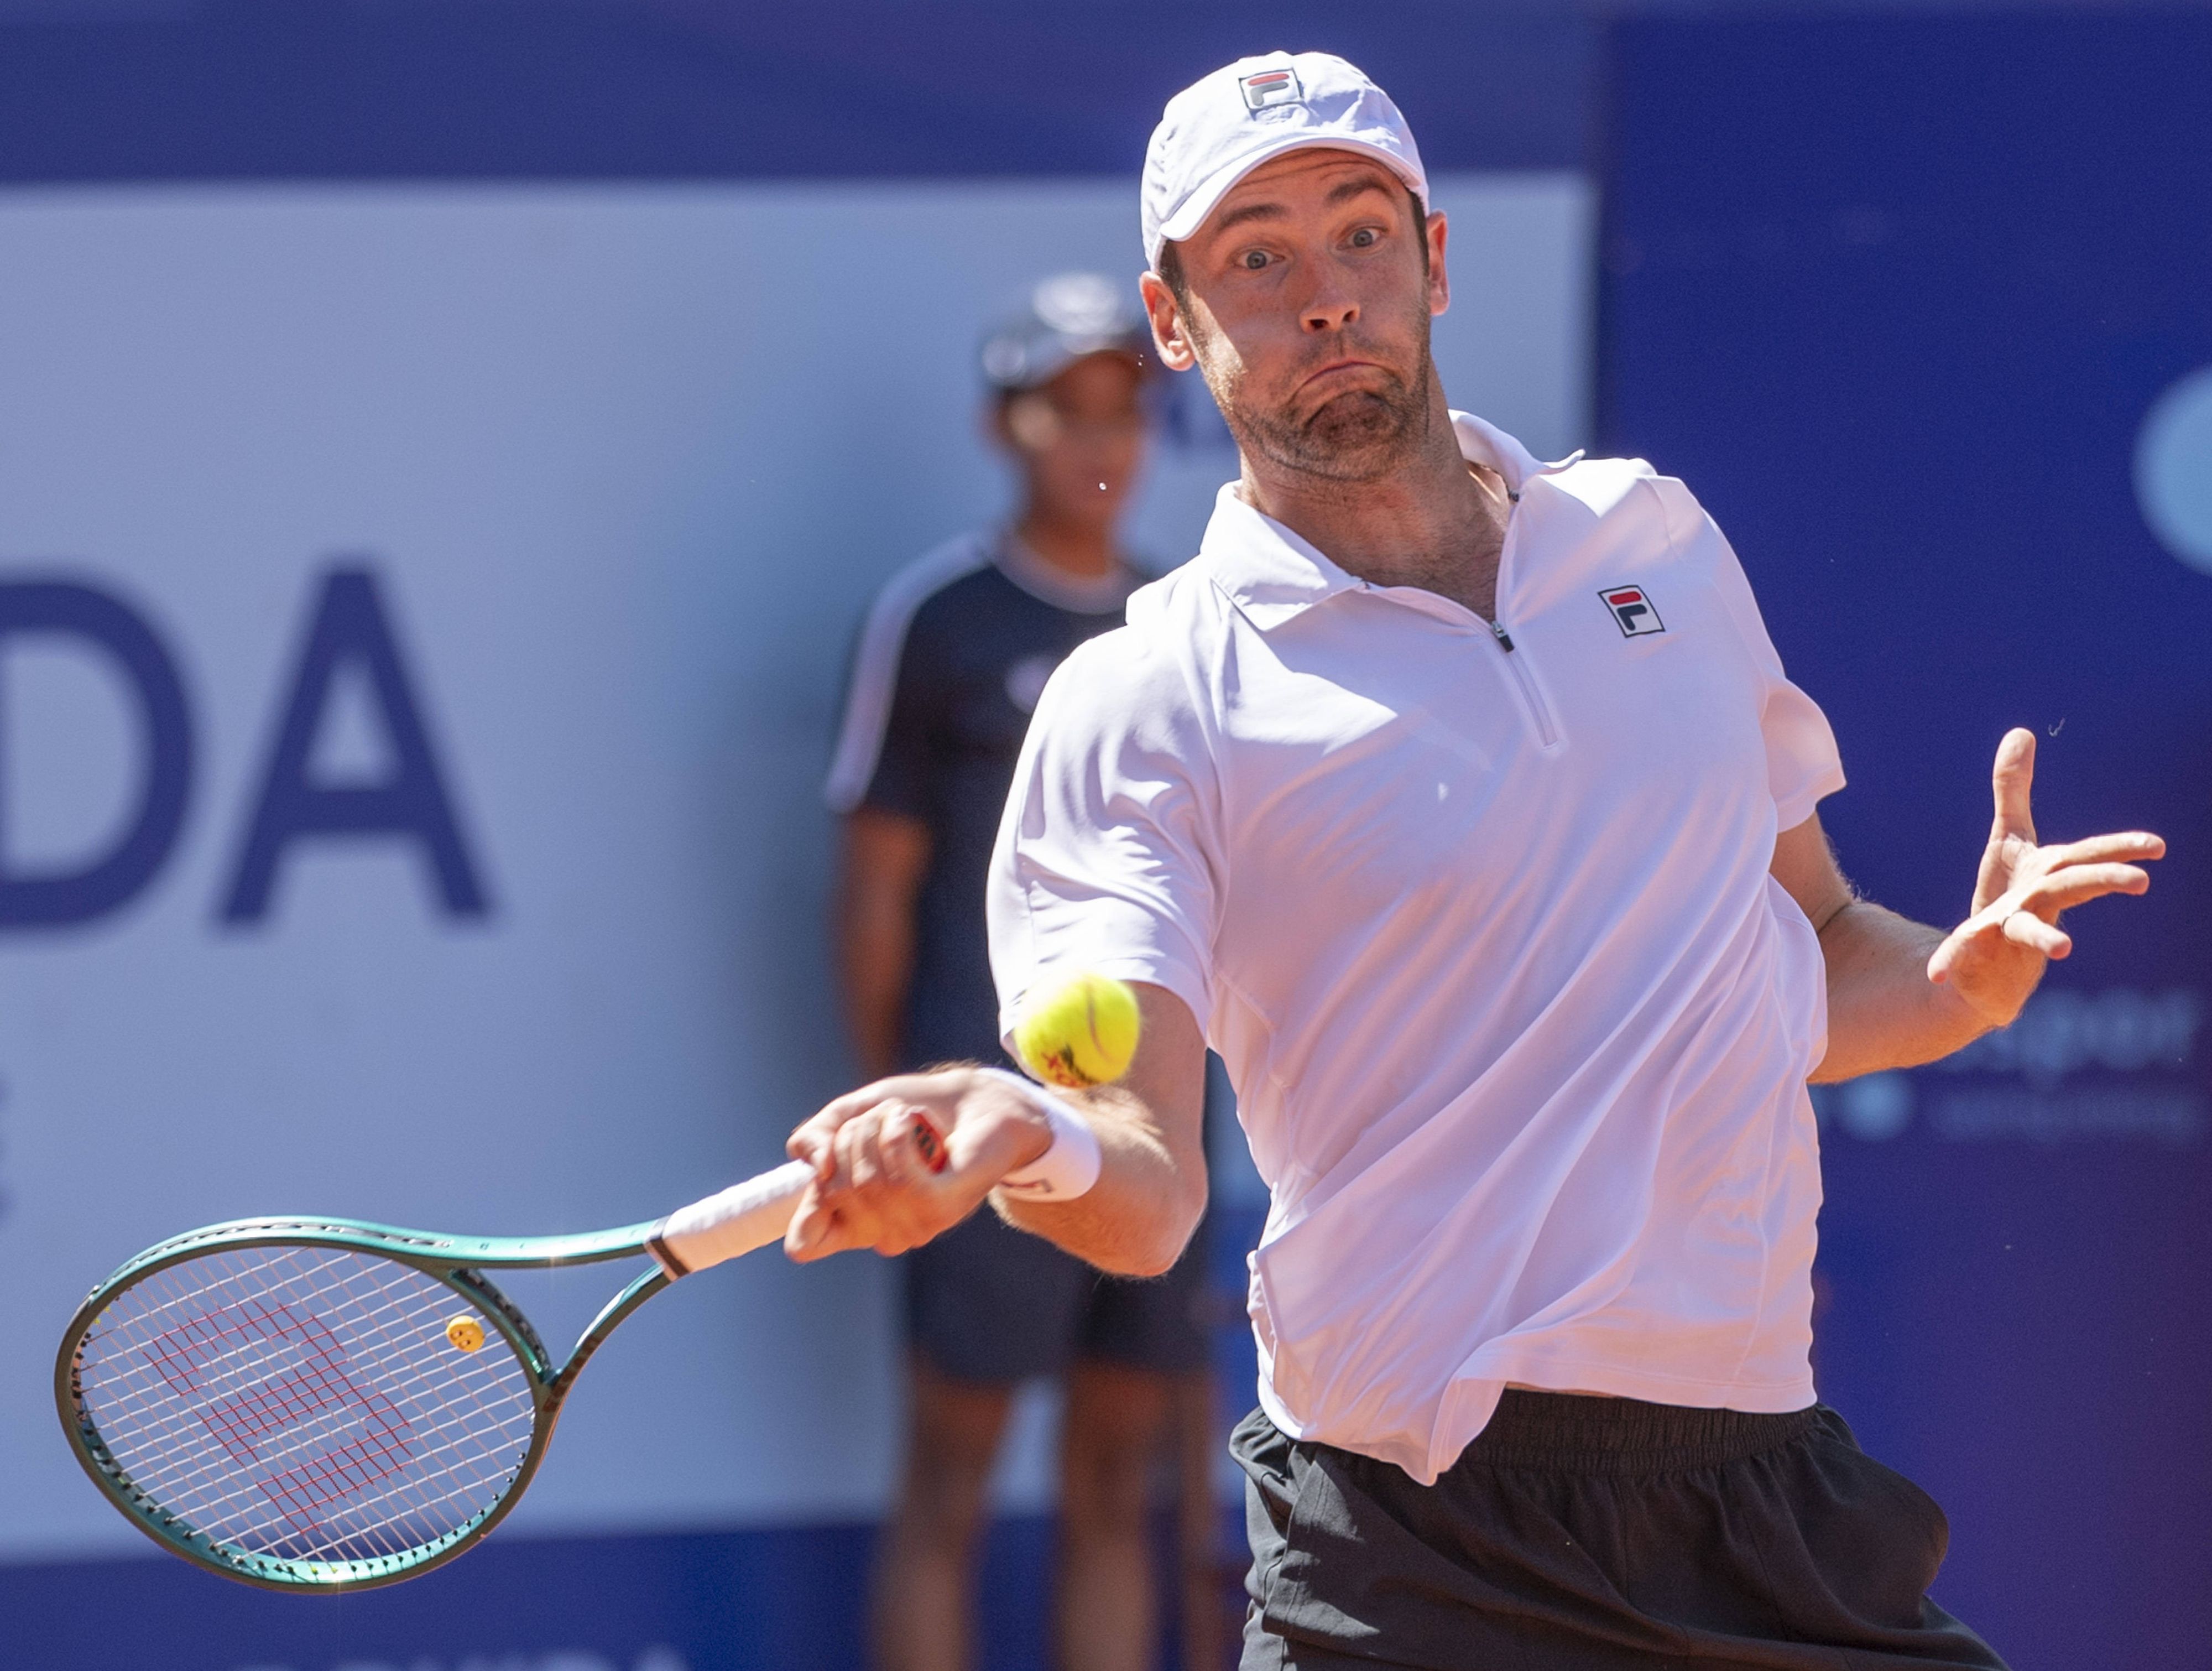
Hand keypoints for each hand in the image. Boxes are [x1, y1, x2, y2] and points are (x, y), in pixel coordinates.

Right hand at [781, 1066, 1052, 1260]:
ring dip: (875, 1126)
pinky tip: (912, 1121)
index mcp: (854, 1223)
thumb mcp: (849, 1116)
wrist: (974, 1100)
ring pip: (864, 1180)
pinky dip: (897, 1133)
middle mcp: (882, 1234)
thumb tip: (816, 1167)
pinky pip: (898, 1176)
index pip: (803, 1245)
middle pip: (830, 1189)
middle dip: (848, 1135)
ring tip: (899, 1115)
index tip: (826, 1164)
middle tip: (879, 1117)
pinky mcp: (943, 1208)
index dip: (802, 1205)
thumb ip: (815, 1139)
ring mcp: (913, 1226)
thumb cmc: (910, 1113)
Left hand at [1925, 728, 2163, 1026]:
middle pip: (2070, 887)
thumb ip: (2013, 790)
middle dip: (2102, 880)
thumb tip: (2021, 730)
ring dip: (2046, 936)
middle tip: (2141, 880)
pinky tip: (1938, 972)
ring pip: (2029, 932)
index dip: (2120, 849)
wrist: (1986, 968)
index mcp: (2046, 876)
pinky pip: (1963, 963)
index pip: (2086, 857)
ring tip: (2066, 948)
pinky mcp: (1978, 965)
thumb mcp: (2009, 840)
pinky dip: (1952, 963)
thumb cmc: (2009, 898)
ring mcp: (2009, 938)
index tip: (2159, 846)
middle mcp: (2035, 906)